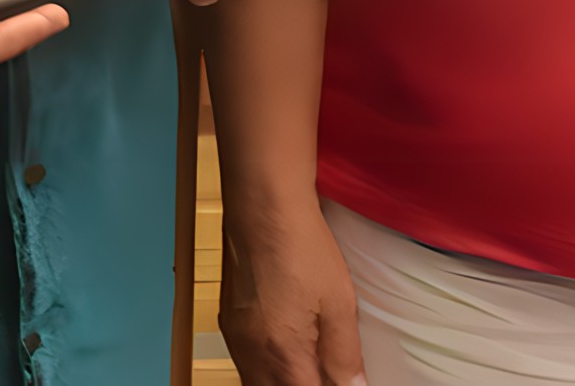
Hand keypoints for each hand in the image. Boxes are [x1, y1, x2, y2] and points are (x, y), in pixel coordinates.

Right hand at [217, 201, 362, 385]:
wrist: (264, 207)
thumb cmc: (300, 246)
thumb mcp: (339, 303)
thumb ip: (344, 355)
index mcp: (282, 353)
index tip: (341, 380)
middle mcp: (251, 352)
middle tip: (326, 373)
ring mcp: (236, 338)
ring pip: (257, 383)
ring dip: (283, 382)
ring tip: (310, 367)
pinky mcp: (229, 322)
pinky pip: (247, 363)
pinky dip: (267, 368)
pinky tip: (288, 353)